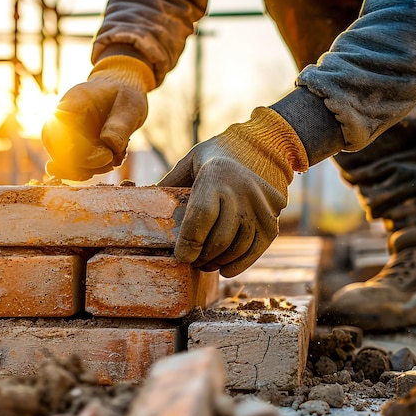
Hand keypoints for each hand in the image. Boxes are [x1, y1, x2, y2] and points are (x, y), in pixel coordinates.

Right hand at [42, 55, 154, 180]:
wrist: (119, 89)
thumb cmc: (125, 93)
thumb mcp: (130, 105)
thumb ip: (120, 125)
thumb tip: (110, 145)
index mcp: (72, 105)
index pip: (59, 132)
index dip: (77, 152)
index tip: (107, 157)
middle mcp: (62, 122)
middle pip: (57, 152)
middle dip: (84, 164)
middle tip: (111, 159)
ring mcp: (65, 136)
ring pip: (65, 163)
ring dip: (89, 169)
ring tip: (114, 158)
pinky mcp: (73, 147)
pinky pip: (75, 165)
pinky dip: (92, 169)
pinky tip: (110, 160)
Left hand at [158, 108, 308, 276]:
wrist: (262, 146)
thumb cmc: (215, 156)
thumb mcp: (189, 163)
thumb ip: (169, 185)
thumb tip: (143, 208)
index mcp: (216, 175)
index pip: (202, 216)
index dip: (189, 242)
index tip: (180, 256)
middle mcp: (241, 191)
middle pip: (219, 238)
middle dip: (201, 257)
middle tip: (190, 261)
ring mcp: (260, 206)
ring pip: (237, 248)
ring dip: (217, 262)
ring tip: (204, 264)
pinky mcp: (272, 219)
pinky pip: (255, 250)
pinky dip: (239, 264)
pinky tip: (224, 268)